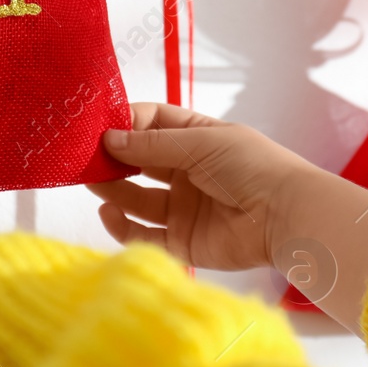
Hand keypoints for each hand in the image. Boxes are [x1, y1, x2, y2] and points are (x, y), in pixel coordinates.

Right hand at [89, 103, 367, 330]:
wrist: (286, 217)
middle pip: (139, 162)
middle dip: (112, 157)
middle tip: (81, 155)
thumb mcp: (201, 143)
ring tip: (89, 179)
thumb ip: (152, 146)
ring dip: (112, 188)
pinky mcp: (183, 242)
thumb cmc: (253, 166)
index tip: (95, 125)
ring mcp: (184, 208)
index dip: (124, 124)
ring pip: (137, 197)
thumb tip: (108, 138)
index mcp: (197, 139)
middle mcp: (187, 172)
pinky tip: (109, 211)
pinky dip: (122, 225)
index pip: (151, 125)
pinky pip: (144, 234)